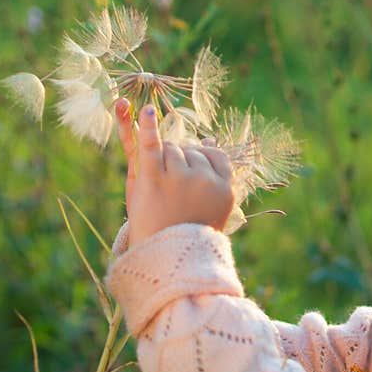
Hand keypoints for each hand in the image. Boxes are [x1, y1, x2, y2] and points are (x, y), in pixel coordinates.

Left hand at [115, 99, 234, 247]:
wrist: (168, 261)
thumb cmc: (189, 232)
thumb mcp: (209, 204)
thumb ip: (212, 173)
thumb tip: (212, 139)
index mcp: (226, 190)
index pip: (216, 157)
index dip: (202, 159)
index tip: (193, 172)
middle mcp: (207, 181)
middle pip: (191, 151)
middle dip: (180, 162)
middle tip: (173, 194)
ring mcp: (181, 178)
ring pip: (172, 148)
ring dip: (163, 160)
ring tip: (162, 192)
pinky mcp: (154, 178)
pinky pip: (151, 144)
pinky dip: (147, 126)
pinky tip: (146, 110)